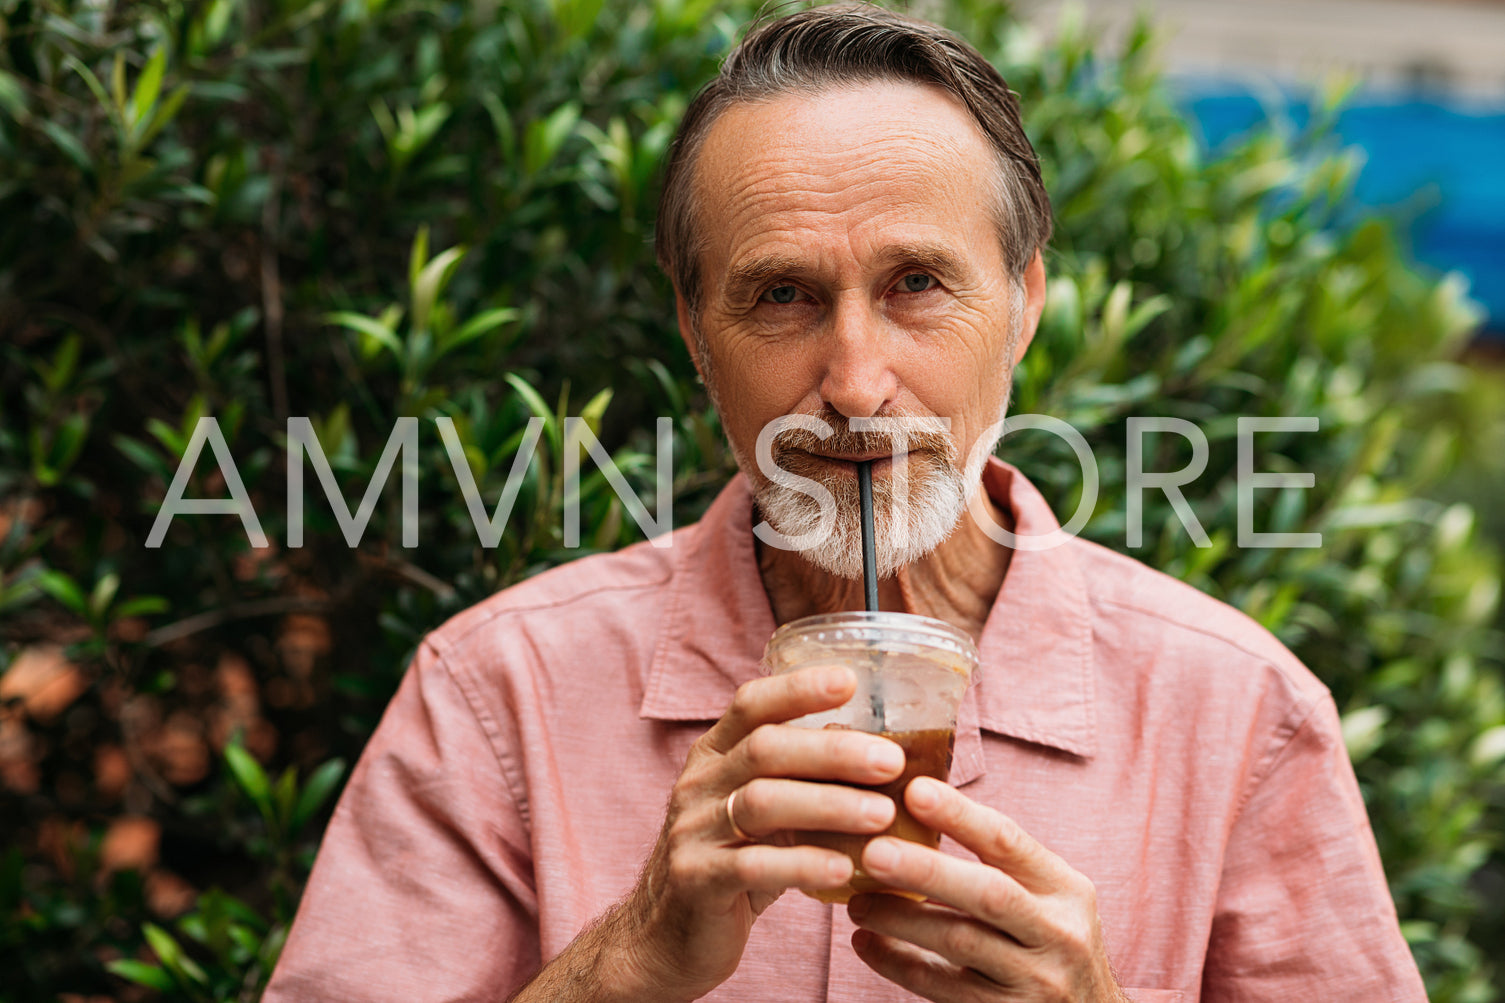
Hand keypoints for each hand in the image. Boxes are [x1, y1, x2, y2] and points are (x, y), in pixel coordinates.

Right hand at [603, 665, 906, 1001]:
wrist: (662, 938)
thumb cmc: (731, 866)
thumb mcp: (760, 816)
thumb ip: (801, 784)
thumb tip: (883, 758)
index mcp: (713, 756)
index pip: (751, 705)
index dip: (798, 688)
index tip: (851, 680)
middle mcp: (698, 784)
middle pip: (764, 749)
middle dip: (833, 750)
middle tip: (891, 760)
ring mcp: (691, 831)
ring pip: (762, 802)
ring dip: (829, 804)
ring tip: (883, 814)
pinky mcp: (695, 881)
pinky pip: (752, 866)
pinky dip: (803, 864)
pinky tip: (845, 870)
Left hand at [846, 776, 1125, 1001]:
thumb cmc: (1048, 944)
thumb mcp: (1046, 899)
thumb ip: (998, 865)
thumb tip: (912, 812)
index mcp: (1066, 889)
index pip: (1009, 841)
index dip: (960, 814)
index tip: (913, 790)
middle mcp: (1059, 933)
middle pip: (988, 894)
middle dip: (926, 870)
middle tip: (872, 852)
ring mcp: (1037, 980)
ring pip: (959, 942)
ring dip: (899, 919)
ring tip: (857, 902)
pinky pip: (942, 988)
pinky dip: (898, 964)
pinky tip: (867, 944)